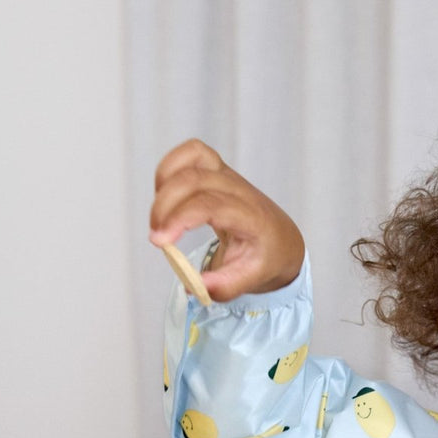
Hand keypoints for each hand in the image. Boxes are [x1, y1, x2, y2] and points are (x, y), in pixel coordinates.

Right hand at [149, 139, 304, 301]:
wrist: (280, 239)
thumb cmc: (263, 258)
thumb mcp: (250, 278)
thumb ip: (224, 286)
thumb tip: (193, 286)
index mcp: (252, 217)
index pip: (210, 206)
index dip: (180, 218)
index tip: (160, 241)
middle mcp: (241, 190)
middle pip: (194, 180)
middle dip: (165, 206)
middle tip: (156, 236)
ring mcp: (229, 175)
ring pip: (192, 157)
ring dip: (165, 184)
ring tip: (160, 217)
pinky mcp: (218, 167)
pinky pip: (191, 152)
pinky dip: (170, 167)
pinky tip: (164, 195)